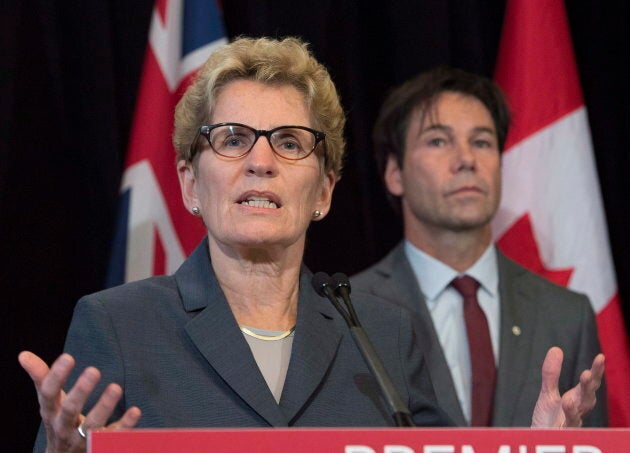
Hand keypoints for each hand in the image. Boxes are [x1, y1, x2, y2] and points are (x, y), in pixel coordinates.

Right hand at [18, 351, 140, 451]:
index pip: (48, 394)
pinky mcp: (101, 445)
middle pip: (69, 411)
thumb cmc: (59, 420)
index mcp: (50, 412)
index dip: (56, 376)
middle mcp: (63, 427)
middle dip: (80, 392)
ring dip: (104, 407)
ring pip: (92, 426)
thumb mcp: (49, 401)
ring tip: (116, 387)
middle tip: (94, 370)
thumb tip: (23, 354)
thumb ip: (41, 377)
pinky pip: (113, 437)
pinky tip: (136, 411)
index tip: (68, 356)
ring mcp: (82, 438)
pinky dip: (125, 425)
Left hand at [531, 346, 604, 427]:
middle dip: (592, 382)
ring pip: (582, 407)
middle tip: (591, 369)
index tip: (601, 357)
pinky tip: (567, 401)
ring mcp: (573, 421)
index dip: (596, 371)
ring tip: (584, 376)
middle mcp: (579, 410)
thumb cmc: (549, 419)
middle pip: (589, 394)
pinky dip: (570, 412)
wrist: (540, 440)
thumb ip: (552, 374)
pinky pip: (570, 422)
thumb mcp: (548, 393)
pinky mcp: (565, 432)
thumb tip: (556, 349)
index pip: (589, 383)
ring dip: (584, 393)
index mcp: (577, 398)